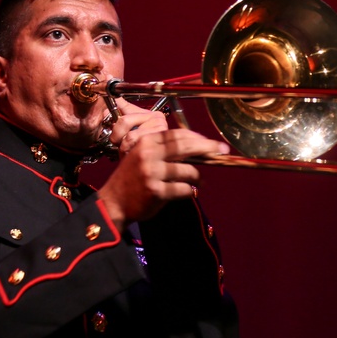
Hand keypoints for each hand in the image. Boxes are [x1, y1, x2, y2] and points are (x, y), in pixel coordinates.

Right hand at [97, 101, 229, 224]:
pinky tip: (188, 192)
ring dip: (198, 177)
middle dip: (208, 148)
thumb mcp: (143, 156)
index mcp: (146, 142)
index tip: (212, 143)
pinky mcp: (156, 191)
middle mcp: (148, 155)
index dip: (198, 137)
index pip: (177, 135)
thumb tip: (197, 147)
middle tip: (222, 151)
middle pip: (185, 147)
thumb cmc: (133, 178)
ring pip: (188, 171)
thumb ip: (165, 150)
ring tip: (199, 182)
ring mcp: (152, 173)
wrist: (114, 202)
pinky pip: (183, 189)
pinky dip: (189, 191)